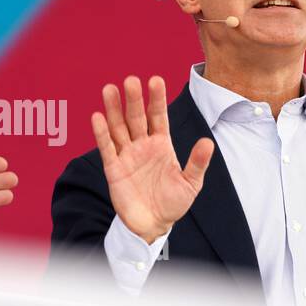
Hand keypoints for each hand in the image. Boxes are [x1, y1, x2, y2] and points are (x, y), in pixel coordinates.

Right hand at [91, 75, 213, 242]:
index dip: (157, 99)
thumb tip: (208, 142)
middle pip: (136, 118)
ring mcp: (126, 155)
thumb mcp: (191, 183)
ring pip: (118, 128)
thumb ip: (197, 163)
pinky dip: (102, 134)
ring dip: (113, 109)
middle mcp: (142, 145)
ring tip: (109, 89)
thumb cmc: (173, 203)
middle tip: (131, 80)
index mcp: (161, 144)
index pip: (158, 116)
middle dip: (133, 99)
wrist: (153, 225)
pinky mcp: (114, 169)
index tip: (155, 80)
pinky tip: (97, 117)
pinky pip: (107, 148)